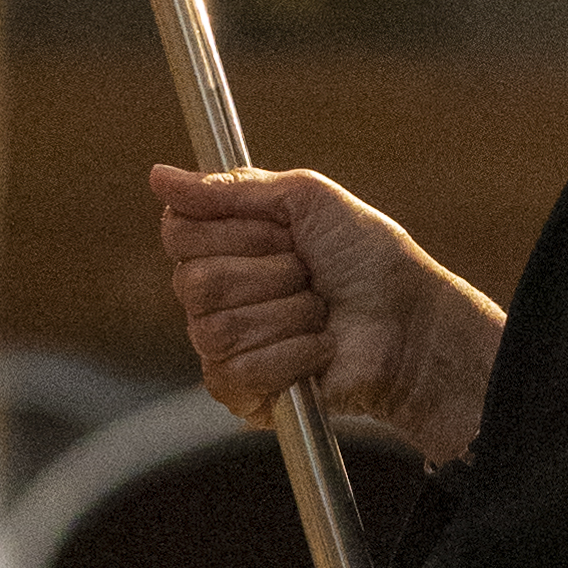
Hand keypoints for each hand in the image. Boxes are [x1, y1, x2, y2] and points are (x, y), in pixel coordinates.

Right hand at [151, 164, 504, 470]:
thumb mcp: (305, 199)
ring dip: (288, 312)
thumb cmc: (366, 257)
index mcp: (222, 245)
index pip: (178, 233)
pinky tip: (320, 347)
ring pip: (219, 328)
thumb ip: (230, 189)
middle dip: (269, 272)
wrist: (409, 320)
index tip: (280, 230)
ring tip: (318, 310)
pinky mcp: (243, 392)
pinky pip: (238, 370)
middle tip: (308, 272)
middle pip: (196, 282)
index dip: (233, 230)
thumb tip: (158, 175)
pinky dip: (294, 353)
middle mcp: (213, 295)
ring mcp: (223, 346)